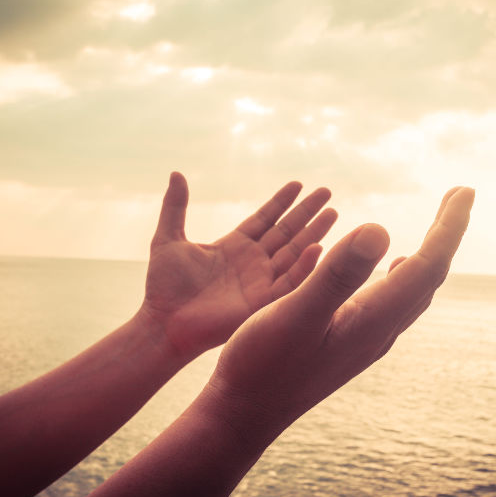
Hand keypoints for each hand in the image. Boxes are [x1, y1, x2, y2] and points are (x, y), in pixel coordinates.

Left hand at [140, 172, 337, 361]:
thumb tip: (176, 173)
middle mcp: (252, 262)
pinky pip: (289, 282)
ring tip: (332, 213)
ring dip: (313, 233)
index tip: (298, 184)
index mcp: (233, 246)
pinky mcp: (262, 303)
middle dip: (307, 212)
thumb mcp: (168, 238)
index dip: (281, 202)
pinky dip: (304, 266)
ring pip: (293, 253)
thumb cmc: (163, 286)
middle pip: (286, 232)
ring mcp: (259, 281)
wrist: (163, 323)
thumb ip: (175, 207)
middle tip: (327, 193)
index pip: (264, 218)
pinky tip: (318, 248)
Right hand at [206, 186, 473, 431]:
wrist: (244, 414)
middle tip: (459, 195)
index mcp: (373, 320)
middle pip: (428, 276)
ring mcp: (366, 339)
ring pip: (413, 290)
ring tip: (437, 227)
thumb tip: (381, 229)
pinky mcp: (350, 341)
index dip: (448, 226)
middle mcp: (379, 331)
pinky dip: (403, 273)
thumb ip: (337, 275)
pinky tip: (393, 268)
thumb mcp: (295, 314)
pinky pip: (392, 300)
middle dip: (446, 233)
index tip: (464, 190)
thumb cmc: (262, 367)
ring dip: (428, 253)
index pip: (427, 266)